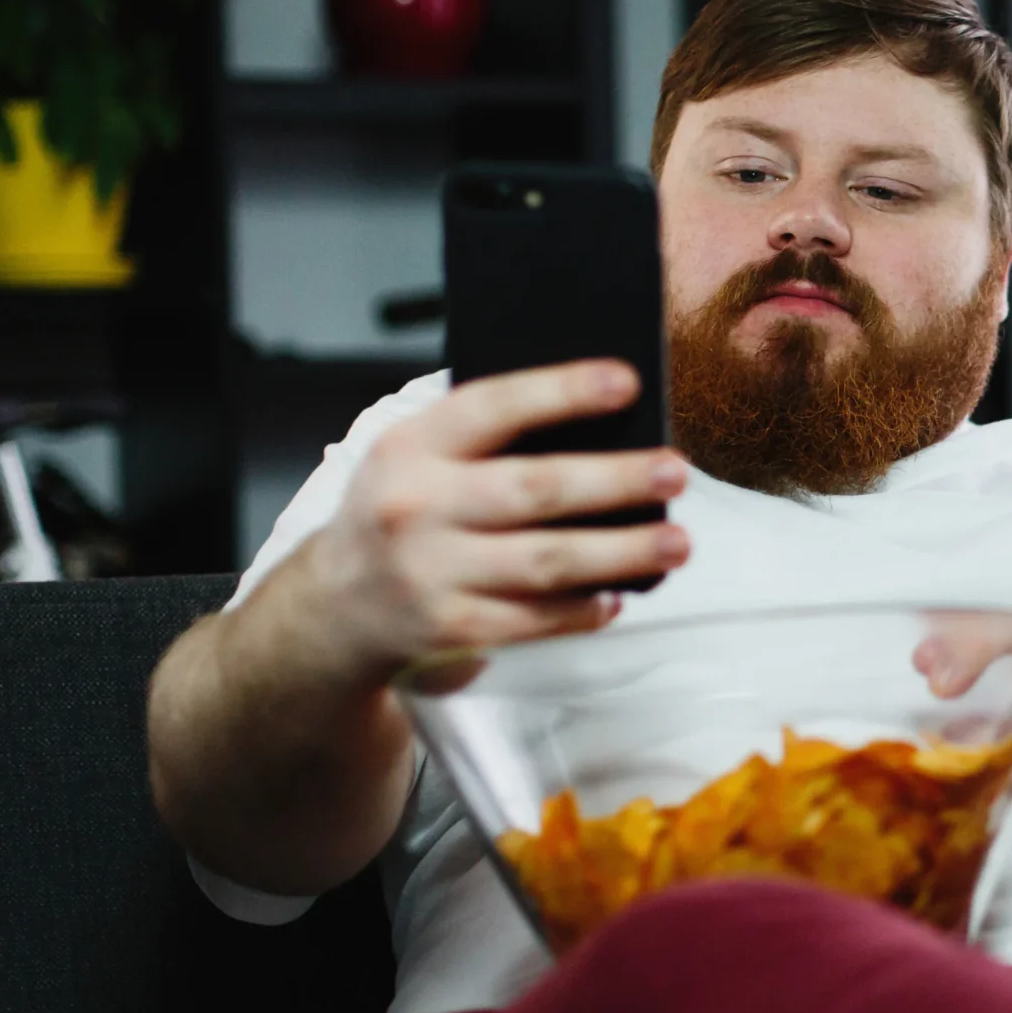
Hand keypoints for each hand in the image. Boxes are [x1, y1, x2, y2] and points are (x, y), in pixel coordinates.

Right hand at [303, 360, 689, 673]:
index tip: (627, 381)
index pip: (493, 407)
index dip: (562, 392)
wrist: (335, 606)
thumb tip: (601, 429)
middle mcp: (416, 508)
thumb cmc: (402, 514)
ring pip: (546, 562)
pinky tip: (620, 595)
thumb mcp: (417, 459)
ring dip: (622, 552)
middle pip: (534, 489)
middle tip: (676, 471)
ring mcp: (432, 574)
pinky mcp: (451, 630)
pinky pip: (536, 620)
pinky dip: (584, 609)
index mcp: (411, 447)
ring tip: (677, 542)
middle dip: (615, 480)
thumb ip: (485, 439)